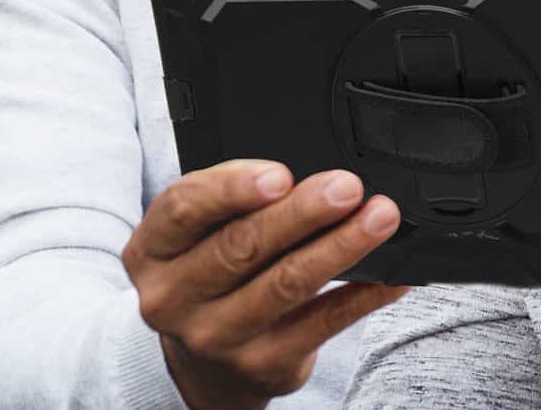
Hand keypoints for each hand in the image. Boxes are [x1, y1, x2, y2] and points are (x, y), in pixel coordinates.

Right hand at [122, 159, 407, 409]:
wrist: (203, 366)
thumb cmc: (205, 277)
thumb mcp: (194, 237)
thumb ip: (230, 204)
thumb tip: (304, 181)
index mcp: (150, 252)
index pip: (184, 209)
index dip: (233, 188)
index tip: (281, 174)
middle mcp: (173, 298)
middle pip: (242, 246)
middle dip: (302, 212)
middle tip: (347, 187)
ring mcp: (216, 338)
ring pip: (287, 284)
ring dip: (340, 247)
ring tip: (379, 218)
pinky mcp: (262, 365)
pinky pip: (321, 324)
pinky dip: (362, 296)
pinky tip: (389, 275)